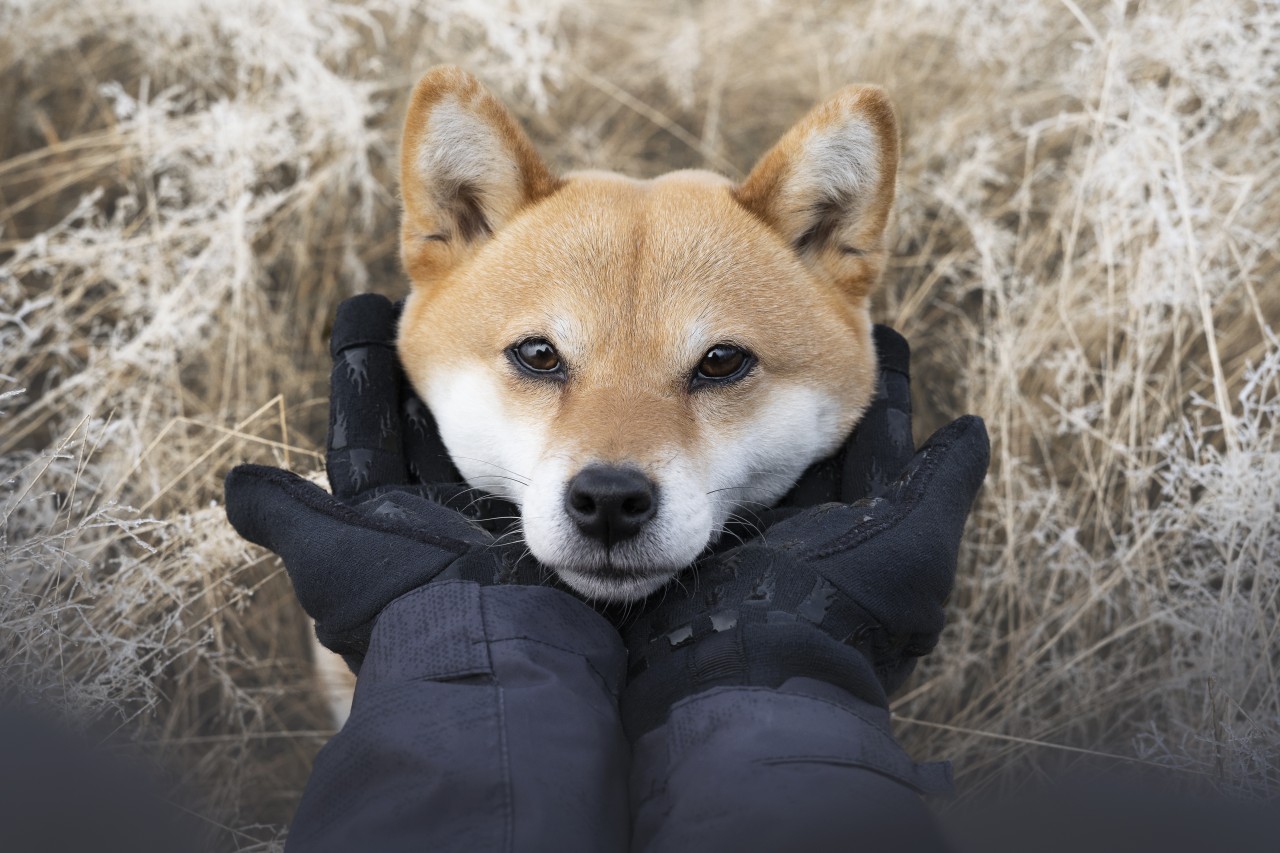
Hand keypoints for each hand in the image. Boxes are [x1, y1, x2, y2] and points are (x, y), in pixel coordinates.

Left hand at [224, 295, 541, 664]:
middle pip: (426, 429)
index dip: (362, 374)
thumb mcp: (332, 564)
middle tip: (430, 308)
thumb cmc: (414, 606)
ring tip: (486, 328)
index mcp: (378, 523)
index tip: (362, 312)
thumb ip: (288, 518)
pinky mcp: (546, 528)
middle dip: (424, 375)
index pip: (365, 432)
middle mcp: (433, 521)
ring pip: (483, 443)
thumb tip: (235, 484)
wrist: (507, 655)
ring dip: (483, 388)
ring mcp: (491, 525)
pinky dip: (538, 428)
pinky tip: (551, 381)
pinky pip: (539, 464)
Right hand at [619, 327, 988, 737]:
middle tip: (801, 319)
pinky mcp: (703, 537)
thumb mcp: (914, 548)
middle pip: (812, 438)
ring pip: (754, 452)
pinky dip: (699, 445)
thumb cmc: (841, 612)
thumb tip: (972, 429)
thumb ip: (939, 484)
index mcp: (867, 520)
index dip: (882, 389)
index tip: (881, 334)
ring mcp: (754, 532)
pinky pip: (702, 479)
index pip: (876, 437)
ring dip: (745, 401)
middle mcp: (812, 524)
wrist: (750, 675)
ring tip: (738, 342)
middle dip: (809, 384)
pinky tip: (681, 396)